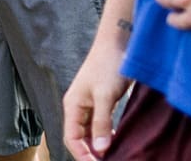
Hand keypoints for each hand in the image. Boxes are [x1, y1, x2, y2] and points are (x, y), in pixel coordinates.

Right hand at [62, 40, 130, 159]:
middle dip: (91, 153)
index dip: (83, 155)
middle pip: (80, 138)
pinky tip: (118, 141)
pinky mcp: (103, 102)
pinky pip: (101, 125)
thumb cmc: (108, 64)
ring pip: (91, 133)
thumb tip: (100, 149)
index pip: (72, 139)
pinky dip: (107, 136)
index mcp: (73, 105)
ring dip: (100, 146)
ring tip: (114, 156)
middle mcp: (79, 107)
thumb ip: (102, 123)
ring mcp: (90, 104)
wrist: (119, 42)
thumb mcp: (105, 96)